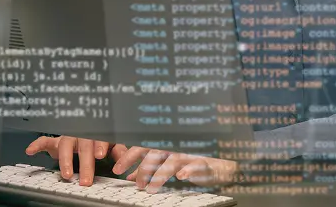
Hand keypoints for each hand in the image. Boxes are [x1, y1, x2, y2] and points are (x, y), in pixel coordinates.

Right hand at [25, 136, 128, 185]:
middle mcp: (81, 134)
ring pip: (64, 144)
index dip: (99, 145)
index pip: (99, 138)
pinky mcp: (55, 142)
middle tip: (85, 180)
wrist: (85, 129)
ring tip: (66, 174)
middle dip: (84, 163)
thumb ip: (118, 150)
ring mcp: (67, 137)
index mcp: (97, 134)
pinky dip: (36, 145)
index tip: (99, 155)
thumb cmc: (98, 139)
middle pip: (82, 145)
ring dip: (65, 160)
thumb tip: (124, 159)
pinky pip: (44, 141)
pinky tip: (30, 150)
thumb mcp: (111, 144)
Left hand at [112, 146, 237, 193]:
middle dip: (142, 168)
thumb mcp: (165, 165)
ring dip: (160, 174)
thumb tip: (131, 176)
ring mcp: (188, 154)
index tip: (116, 169)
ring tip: (151, 187)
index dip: (128, 157)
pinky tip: (182, 175)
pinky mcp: (203, 162)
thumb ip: (149, 169)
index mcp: (163, 146)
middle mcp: (174, 147)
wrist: (219, 163)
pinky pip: (196, 164)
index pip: (142, 147)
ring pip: (171, 160)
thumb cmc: (190, 162)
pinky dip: (188, 169)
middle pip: (154, 153)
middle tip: (136, 184)